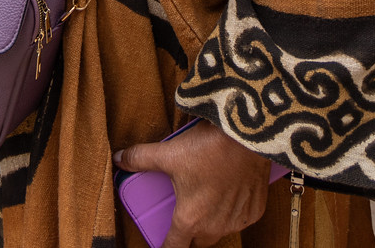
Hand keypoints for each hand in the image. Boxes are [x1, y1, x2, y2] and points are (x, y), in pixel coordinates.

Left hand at [115, 121, 271, 247]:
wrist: (247, 137)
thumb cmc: (208, 148)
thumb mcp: (168, 153)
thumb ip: (140, 158)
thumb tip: (119, 158)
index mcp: (190, 220)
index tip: (162, 245)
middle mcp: (214, 227)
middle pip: (198, 242)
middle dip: (190, 234)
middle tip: (185, 215)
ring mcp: (237, 221)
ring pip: (220, 231)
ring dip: (212, 222)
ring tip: (207, 200)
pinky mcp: (255, 211)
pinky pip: (240, 219)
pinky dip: (234, 211)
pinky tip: (229, 192)